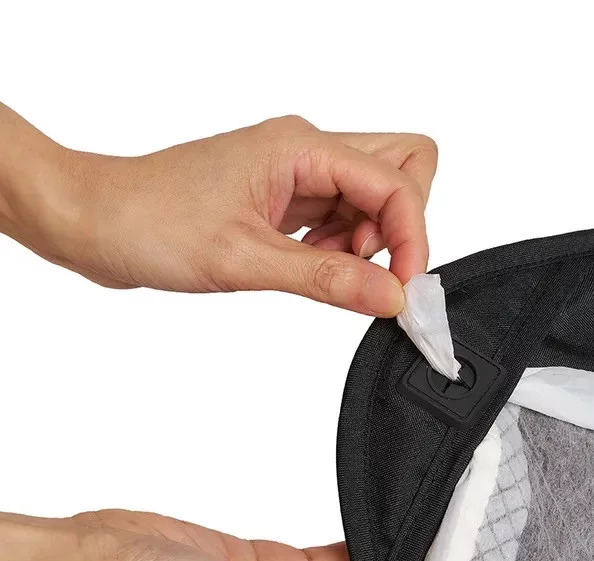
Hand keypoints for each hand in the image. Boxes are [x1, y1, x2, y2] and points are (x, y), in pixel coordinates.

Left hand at [1, 107, 437, 315]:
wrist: (97, 222)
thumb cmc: (151, 222)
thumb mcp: (244, 258)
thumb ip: (326, 277)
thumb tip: (390, 295)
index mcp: (301, 147)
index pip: (397, 183)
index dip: (412, 238)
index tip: (401, 290)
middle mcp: (307, 152)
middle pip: (402, 169)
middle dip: (401, 226)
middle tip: (367, 269)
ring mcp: (299, 174)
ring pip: (375, 199)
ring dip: (369, 243)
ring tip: (323, 270)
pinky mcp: (287, 199)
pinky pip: (344, 219)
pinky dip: (343, 250)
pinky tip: (309, 267)